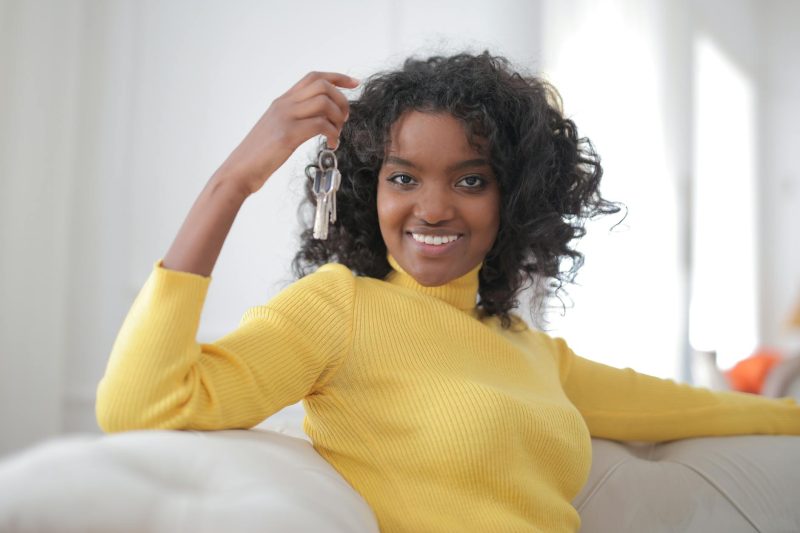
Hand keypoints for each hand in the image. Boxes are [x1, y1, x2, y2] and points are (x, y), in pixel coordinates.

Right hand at [215, 71, 358, 196]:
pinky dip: (333, 134)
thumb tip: (317, 120)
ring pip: (324, 102)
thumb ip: (294, 119)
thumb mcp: (277, 130)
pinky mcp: (287, 135)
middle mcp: (284, 104)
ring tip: (336, 134)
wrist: (239, 171)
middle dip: (341, 100)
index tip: (354, 84)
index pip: (313, 77)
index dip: (337, 77)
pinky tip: (331, 145)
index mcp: (282, 102)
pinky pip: (320, 125)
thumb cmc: (259, 156)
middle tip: (344, 120)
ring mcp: (285, 118)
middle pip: (322, 85)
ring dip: (338, 118)